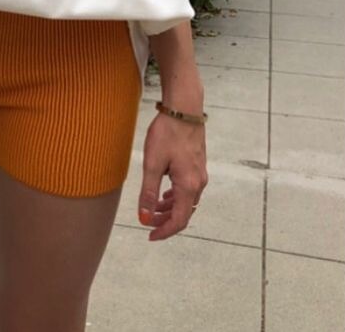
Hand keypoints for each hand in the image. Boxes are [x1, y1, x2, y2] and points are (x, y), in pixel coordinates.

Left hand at [137, 110, 207, 240]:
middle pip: (184, 212)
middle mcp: (198, 183)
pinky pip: (188, 189)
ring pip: (186, 200)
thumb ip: (149, 192)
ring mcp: (200, 173)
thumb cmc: (167, 133)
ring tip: (153, 208)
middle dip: (165, 220)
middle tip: (147, 222)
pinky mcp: (197, 164)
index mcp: (188, 186)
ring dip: (170, 208)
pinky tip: (165, 191)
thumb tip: (144, 217)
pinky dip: (175, 196)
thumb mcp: (153, 163)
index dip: (165, 231)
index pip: (179, 220)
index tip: (150, 235)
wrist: (183, 109)